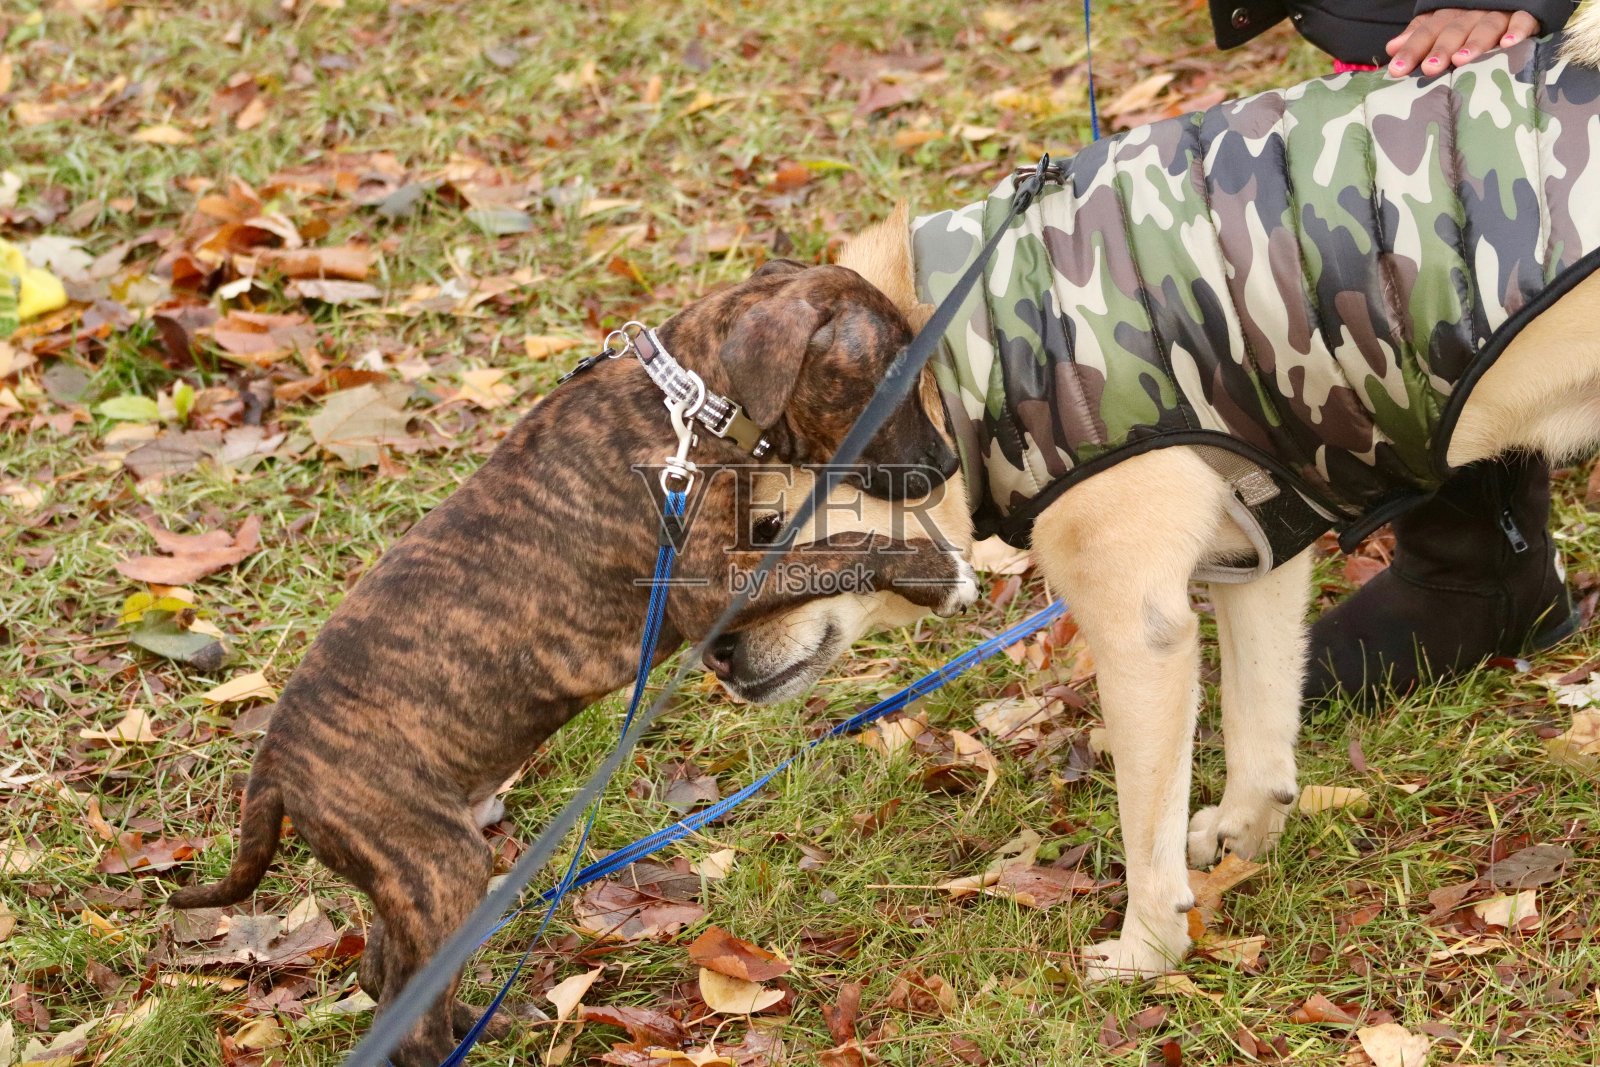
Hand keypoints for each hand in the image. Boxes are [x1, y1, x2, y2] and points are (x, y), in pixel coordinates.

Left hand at [1385, 8, 1541, 76]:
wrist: (1506, 7)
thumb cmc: (1466, 28)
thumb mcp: (1441, 29)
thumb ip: (1418, 38)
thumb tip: (1390, 48)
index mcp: (1448, 19)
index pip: (1426, 32)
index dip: (1411, 49)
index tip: (1397, 69)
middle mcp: (1471, 16)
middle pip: (1453, 30)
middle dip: (1441, 49)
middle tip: (1430, 68)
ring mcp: (1498, 15)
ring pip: (1486, 26)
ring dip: (1474, 43)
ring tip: (1461, 60)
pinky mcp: (1524, 17)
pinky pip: (1522, 20)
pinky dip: (1517, 30)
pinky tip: (1509, 44)